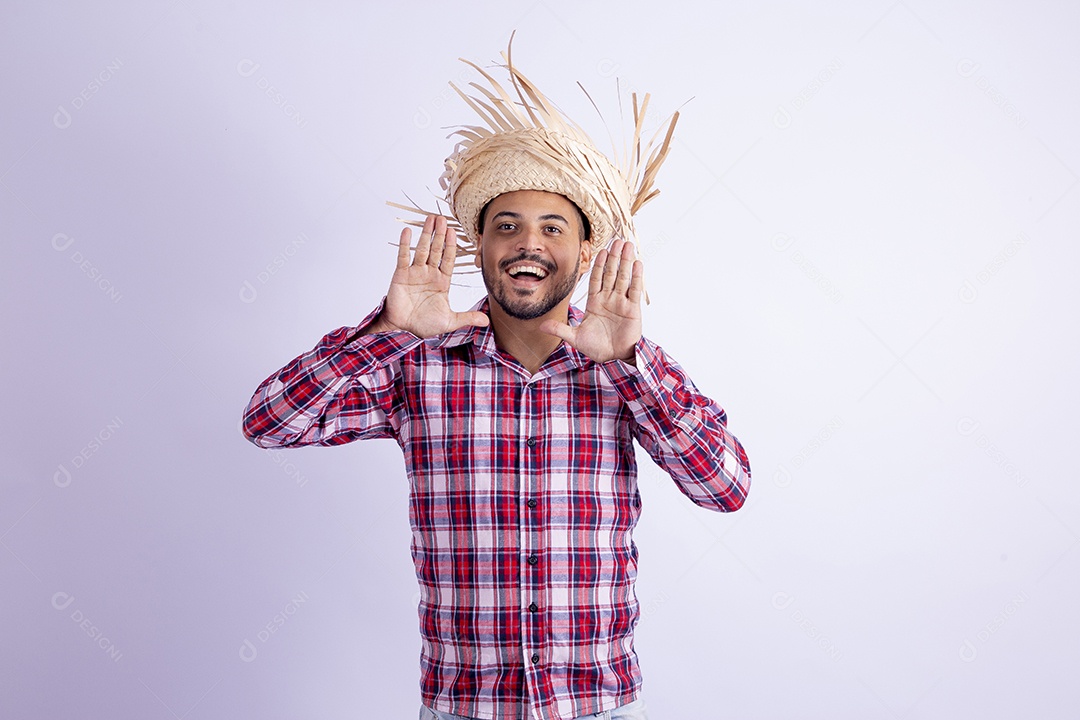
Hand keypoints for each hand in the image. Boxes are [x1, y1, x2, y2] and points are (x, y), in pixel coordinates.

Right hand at [376, 215, 488, 338]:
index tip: (454, 231)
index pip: (448, 259)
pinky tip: (408, 231)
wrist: (404, 330)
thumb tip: (486, 320)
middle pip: (436, 250)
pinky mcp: (401, 275)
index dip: (451, 245)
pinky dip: (405, 244)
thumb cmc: (424, 325)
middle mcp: (429, 274)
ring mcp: (415, 273)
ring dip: (426, 234)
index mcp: (441, 282)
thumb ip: (467, 317)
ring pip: (422, 249)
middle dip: (440, 234)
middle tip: (442, 218)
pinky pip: (403, 257)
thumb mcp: (450, 321)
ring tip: (430, 219)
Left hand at [540, 239, 641, 362]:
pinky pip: (634, 290)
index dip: (598, 265)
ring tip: (627, 245)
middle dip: (613, 257)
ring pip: (623, 277)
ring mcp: (621, 302)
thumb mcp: (575, 338)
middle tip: (617, 240)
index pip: (596, 279)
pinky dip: (636, 277)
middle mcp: (609, 299)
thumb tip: (541, 326)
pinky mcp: (633, 309)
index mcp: (595, 303)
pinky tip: (637, 263)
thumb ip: (560, 329)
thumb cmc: (597, 348)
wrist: (615, 358)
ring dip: (625, 261)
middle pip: (610, 273)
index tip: (600, 250)